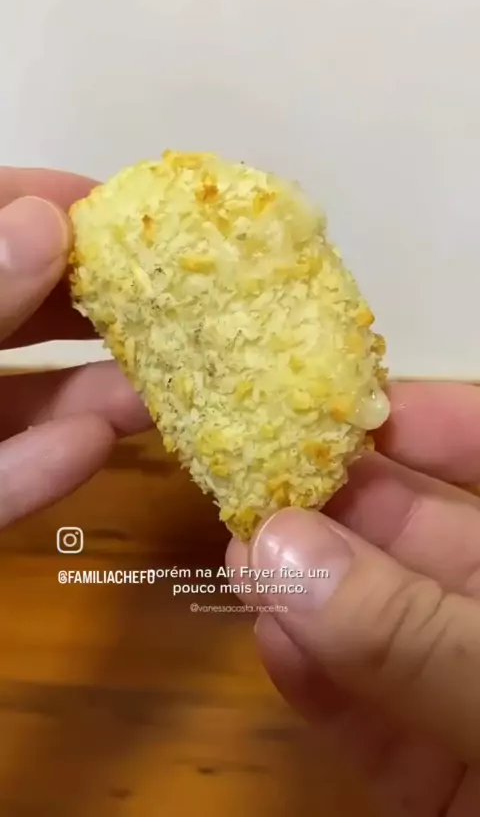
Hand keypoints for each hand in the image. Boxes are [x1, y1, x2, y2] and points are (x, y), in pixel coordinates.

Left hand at [0, 167, 150, 528]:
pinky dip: (34, 470)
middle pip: (15, 312)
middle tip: (175, 306)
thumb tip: (46, 220)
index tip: (128, 213)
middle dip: (92, 309)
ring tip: (158, 390)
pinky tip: (90, 448)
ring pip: (14, 401)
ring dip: (84, 396)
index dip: (48, 203)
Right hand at [228, 383, 479, 815]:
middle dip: (343, 510)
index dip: (433, 423)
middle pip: (429, 538)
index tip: (340, 405)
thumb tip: (278, 548)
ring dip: (314, 592)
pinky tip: (274, 642)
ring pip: (387, 628)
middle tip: (258, 486)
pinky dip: (321, 681)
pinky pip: (375, 715)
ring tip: (247, 557)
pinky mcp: (444, 775)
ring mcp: (479, 696)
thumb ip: (420, 635)